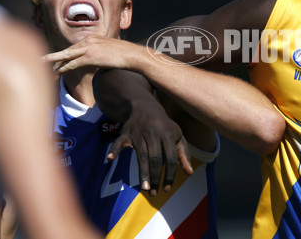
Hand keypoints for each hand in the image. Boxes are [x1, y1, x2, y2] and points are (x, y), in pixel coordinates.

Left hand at [43, 35, 139, 72]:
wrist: (133, 55)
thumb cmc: (125, 55)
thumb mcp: (110, 50)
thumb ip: (101, 53)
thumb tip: (100, 60)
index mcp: (92, 37)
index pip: (74, 47)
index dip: (64, 55)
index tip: (56, 60)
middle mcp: (88, 40)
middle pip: (68, 49)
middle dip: (54, 56)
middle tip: (41, 59)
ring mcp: (89, 48)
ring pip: (66, 55)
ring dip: (54, 61)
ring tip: (42, 63)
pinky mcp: (91, 56)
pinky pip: (73, 63)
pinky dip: (64, 67)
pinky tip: (57, 71)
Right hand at [93, 69, 192, 195]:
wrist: (145, 106)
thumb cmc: (165, 126)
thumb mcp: (177, 136)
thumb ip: (184, 154)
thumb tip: (189, 173)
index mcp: (168, 134)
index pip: (170, 158)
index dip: (170, 174)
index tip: (167, 188)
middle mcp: (154, 132)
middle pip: (155, 158)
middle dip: (155, 176)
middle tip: (154, 193)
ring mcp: (139, 132)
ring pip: (141, 155)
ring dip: (142, 172)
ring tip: (145, 188)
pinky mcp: (126, 132)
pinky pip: (119, 141)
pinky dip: (114, 149)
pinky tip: (111, 159)